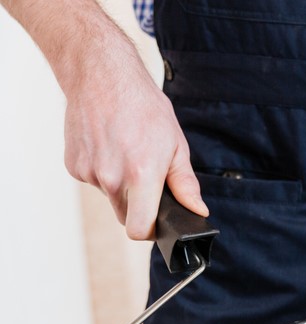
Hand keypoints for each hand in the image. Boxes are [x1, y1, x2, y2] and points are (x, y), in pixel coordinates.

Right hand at [63, 60, 206, 239]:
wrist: (101, 75)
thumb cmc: (143, 107)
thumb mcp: (176, 145)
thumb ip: (185, 184)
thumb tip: (198, 210)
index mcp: (141, 175)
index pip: (139, 229)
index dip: (150, 232)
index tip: (158, 224)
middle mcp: (111, 178)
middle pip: (125, 217)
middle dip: (139, 207)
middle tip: (148, 181)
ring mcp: (89, 172)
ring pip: (111, 197)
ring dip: (122, 186)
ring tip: (128, 153)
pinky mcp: (74, 165)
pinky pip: (94, 181)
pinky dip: (104, 172)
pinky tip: (110, 147)